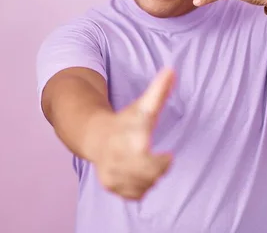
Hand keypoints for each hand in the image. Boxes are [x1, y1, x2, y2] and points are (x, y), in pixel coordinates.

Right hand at [93, 68, 174, 199]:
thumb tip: (172, 70)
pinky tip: (138, 174)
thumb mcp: (142, 106)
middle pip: (147, 175)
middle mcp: (116, 155)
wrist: (94, 135)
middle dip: (158, 169)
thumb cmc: (125, 120)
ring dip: (151, 178)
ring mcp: (111, 171)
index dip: (161, 162)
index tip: (170, 156)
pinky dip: (141, 188)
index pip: (143, 153)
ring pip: (143, 186)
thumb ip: (158, 90)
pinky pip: (135, 195)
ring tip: (148, 164)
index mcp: (127, 136)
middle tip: (163, 160)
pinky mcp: (110, 185)